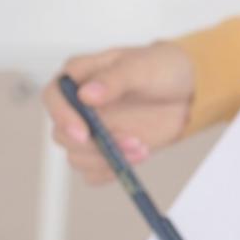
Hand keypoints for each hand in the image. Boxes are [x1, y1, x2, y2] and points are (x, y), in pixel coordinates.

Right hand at [40, 42, 195, 184]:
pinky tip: (137, 156)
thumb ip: (114, 79)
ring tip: (141, 147)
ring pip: (78, 157)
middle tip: (130, 141)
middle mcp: (78, 106)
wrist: (186, 92)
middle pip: (63, 135)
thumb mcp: (141, 67)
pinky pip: (95, 172)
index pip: (54, 98)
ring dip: (107, 160)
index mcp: (78, 77)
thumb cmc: (160, 69)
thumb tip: (87, 95)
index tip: (84, 132)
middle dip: (94, 145)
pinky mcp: (106, 150)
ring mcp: (92, 130)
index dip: (63, 117)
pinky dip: (113, 171)